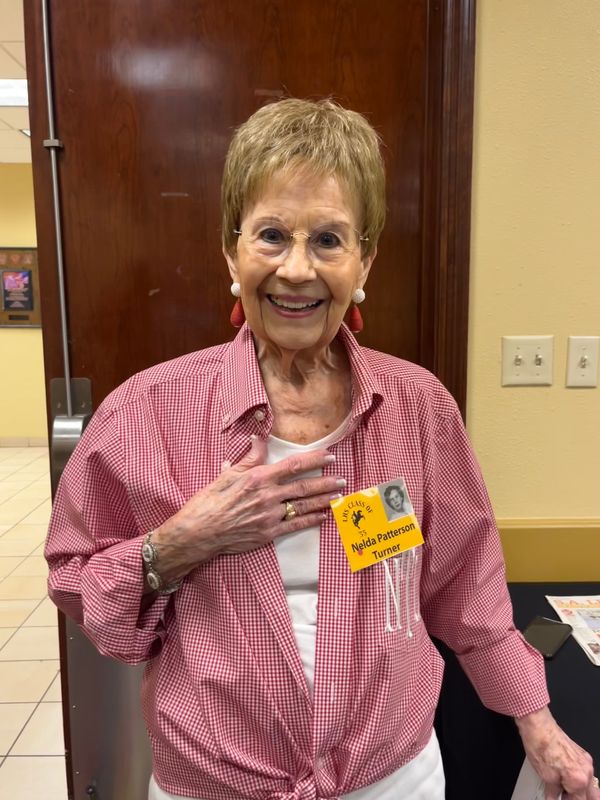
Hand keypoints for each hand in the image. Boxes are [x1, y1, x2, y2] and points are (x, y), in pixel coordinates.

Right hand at [153, 436, 343, 578]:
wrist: (199, 532)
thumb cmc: (209, 502)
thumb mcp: (228, 474)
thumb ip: (250, 458)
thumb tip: (259, 439)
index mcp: (258, 478)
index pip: (293, 465)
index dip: (314, 460)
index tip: (329, 456)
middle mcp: (267, 496)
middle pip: (304, 487)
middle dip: (325, 481)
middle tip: (342, 478)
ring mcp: (270, 516)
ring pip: (303, 506)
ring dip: (323, 500)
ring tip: (338, 496)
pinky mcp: (268, 533)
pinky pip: (295, 525)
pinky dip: (311, 520)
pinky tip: (323, 516)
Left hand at [515, 707, 598, 799]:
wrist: (538, 725)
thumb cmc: (540, 746)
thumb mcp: (546, 777)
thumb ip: (554, 793)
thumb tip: (553, 799)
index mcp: (579, 780)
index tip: (560, 799)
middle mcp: (586, 770)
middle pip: (591, 795)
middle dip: (579, 798)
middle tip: (565, 796)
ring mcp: (585, 761)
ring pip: (590, 785)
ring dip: (581, 791)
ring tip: (565, 792)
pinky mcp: (581, 754)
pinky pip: (585, 773)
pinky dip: (579, 780)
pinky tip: (566, 780)